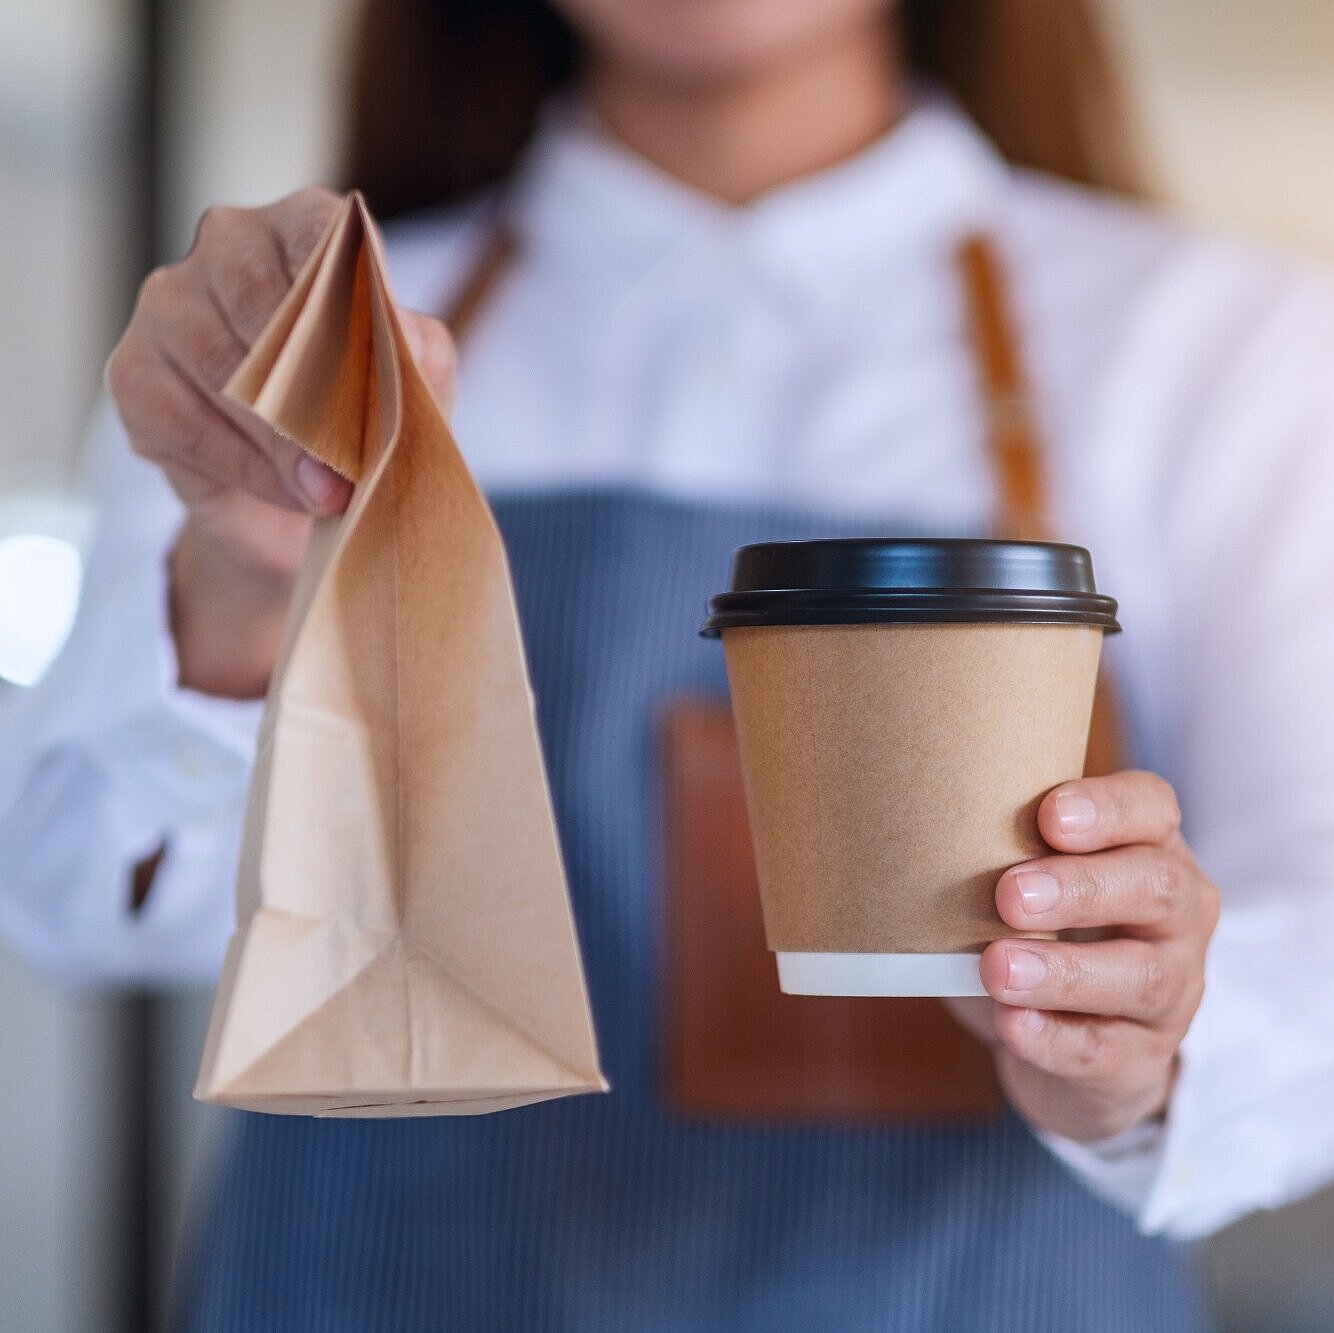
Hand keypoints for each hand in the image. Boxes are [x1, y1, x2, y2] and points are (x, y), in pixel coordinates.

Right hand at [105, 187, 455, 695]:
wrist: (306, 499)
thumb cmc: (365, 419)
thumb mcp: (413, 388)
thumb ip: (419, 356)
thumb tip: (406, 345)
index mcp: (302, 229)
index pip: (321, 234)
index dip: (353, 295)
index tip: (386, 351)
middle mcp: (226, 247)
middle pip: (263, 303)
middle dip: (316, 391)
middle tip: (355, 460)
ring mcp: (169, 306)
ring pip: (223, 369)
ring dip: (285, 443)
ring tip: (331, 491)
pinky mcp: (133, 374)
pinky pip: (186, 421)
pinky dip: (246, 468)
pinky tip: (287, 492)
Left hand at [949, 771, 1219, 1142]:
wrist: (1078, 1049)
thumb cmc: (1040, 933)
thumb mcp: (1028, 882)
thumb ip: (993, 852)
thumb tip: (907, 830)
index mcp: (1148, 848)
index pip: (1151, 807)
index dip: (1108, 807)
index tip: (1049, 814)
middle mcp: (1176, 915)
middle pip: (1154, 886)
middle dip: (1080, 888)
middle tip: (1009, 894)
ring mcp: (1172, 992)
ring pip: (1139, 977)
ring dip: (1063, 971)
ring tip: (997, 967)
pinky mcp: (1142, 1060)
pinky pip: (1105, 1051)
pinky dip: (1054, 1039)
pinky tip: (1012, 1025)